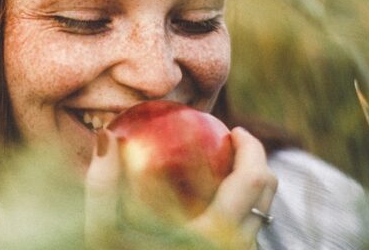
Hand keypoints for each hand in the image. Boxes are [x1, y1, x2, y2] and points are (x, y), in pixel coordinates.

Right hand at [84, 127, 276, 248]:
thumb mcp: (101, 234)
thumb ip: (102, 186)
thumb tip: (107, 138)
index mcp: (215, 235)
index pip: (254, 179)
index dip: (251, 147)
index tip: (233, 130)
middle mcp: (234, 249)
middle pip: (266, 195)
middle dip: (255, 161)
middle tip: (230, 144)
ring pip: (260, 218)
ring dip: (248, 190)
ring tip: (221, 172)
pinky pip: (246, 236)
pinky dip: (238, 214)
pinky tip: (209, 208)